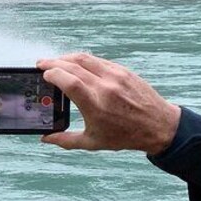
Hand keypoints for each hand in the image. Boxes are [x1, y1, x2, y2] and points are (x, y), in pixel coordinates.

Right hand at [37, 53, 180, 154]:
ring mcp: (116, 76)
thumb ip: (65, 140)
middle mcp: (106, 88)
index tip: (43, 75)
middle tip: (41, 64)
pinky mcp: (123, 71)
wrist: (159, 126)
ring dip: (66, 57)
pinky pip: (98, 60)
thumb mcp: (92, 142)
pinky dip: (83, 60)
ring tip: (55, 62)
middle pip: (73, 65)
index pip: (70, 81)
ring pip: (85, 58)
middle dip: (53, 62)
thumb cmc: (125, 136)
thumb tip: (45, 138)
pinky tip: (75, 64)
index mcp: (96, 106)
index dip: (53, 74)